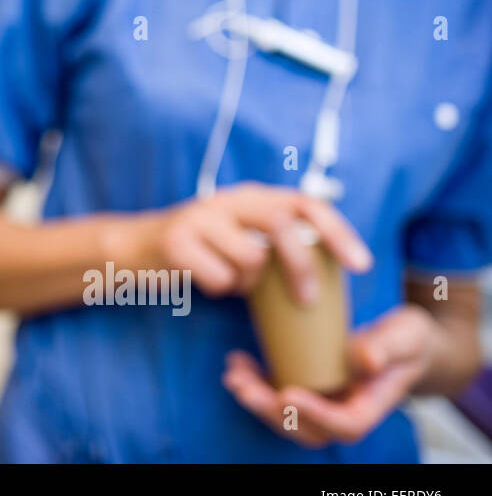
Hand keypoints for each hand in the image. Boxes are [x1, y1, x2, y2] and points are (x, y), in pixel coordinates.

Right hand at [136, 182, 372, 299]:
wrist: (133, 245)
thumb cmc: (201, 249)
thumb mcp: (240, 234)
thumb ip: (275, 242)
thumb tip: (325, 271)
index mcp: (252, 196)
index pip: (307, 204)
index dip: (338, 232)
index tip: (361, 265)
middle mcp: (229, 199)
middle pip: (283, 224)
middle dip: (301, 265)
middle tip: (307, 300)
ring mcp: (201, 217)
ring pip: (252, 257)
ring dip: (249, 282)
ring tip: (232, 279)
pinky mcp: (177, 242)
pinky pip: (221, 279)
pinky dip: (221, 290)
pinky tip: (205, 281)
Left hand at [222, 304, 438, 447]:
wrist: (401, 340)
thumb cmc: (406, 339)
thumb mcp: (406, 336)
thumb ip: (387, 347)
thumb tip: (364, 360)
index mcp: (370, 406)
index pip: (345, 425)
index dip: (315, 415)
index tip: (288, 393)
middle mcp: (343, 411)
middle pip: (307, 429)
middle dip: (272, 412)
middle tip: (243, 389)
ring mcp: (323, 403)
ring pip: (286, 415)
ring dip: (256, 398)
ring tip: (234, 376)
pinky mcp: (307, 387)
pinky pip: (277, 393)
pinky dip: (255, 381)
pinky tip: (237, 362)